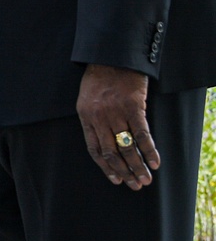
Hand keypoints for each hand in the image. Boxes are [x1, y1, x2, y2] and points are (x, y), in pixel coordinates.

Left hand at [76, 63, 159, 189]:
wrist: (111, 55)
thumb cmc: (99, 76)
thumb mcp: (87, 97)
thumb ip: (94, 119)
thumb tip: (107, 143)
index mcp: (85, 116)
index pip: (94, 149)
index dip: (105, 167)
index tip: (115, 179)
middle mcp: (98, 117)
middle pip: (111, 152)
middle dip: (124, 172)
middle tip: (135, 185)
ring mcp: (115, 112)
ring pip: (126, 147)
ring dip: (137, 166)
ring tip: (146, 179)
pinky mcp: (132, 107)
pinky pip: (142, 135)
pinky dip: (149, 151)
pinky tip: (155, 163)